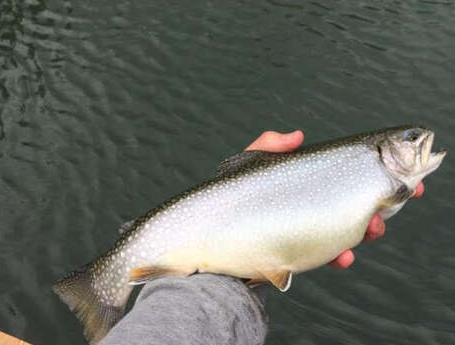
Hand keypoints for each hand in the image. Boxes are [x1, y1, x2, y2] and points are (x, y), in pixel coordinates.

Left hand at [246, 130, 423, 268]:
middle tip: (402, 197)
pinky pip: (326, 254)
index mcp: (306, 180)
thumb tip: (298, 135)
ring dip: (367, 227)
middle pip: (352, 199)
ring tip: (373, 227)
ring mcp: (307, 226)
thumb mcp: (249, 163)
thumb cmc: (230, 196)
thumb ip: (270, 145)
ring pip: (348, 227)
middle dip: (381, 200)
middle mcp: (310, 202)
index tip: (398, 172)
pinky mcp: (301, 250)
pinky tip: (344, 255)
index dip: (372, 172)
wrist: (218, 238)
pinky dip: (338, 254)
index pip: (344, 173)